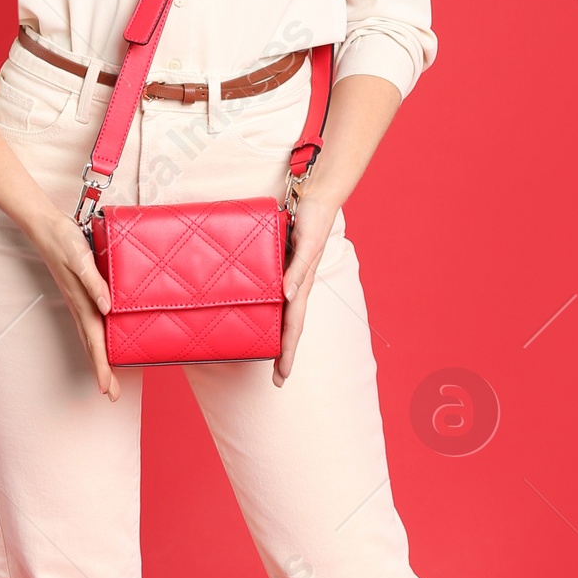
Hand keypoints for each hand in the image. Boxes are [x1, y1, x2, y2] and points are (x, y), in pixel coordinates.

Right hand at [28, 207, 119, 401]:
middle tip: (112, 395)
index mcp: (82, 301)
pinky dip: (95, 339)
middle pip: (92, 346)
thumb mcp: (81, 258)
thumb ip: (94, 282)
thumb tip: (107, 308)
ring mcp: (77, 301)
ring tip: (107, 379)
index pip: (95, 341)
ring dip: (98, 359)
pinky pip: (88, 323)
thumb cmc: (64, 239)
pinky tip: (101, 342)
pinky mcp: (78, 293)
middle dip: (101, 371)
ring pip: (89, 337)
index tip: (107, 389)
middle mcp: (80, 305)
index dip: (102, 366)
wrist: (46, 226)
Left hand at [274, 189, 337, 385]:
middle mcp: (296, 286)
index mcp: (303, 286)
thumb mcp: (306, 245)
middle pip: (290, 327)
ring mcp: (289, 277)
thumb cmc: (314, 219)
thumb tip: (288, 296)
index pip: (294, 326)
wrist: (315, 198)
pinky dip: (270, 309)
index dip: (288, 352)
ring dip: (278, 335)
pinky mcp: (283, 265)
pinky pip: (274, 292)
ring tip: (269, 354)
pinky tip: (262, 315)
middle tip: (277, 379)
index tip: (282, 376)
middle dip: (284, 353)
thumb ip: (297, 269)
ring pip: (283, 313)